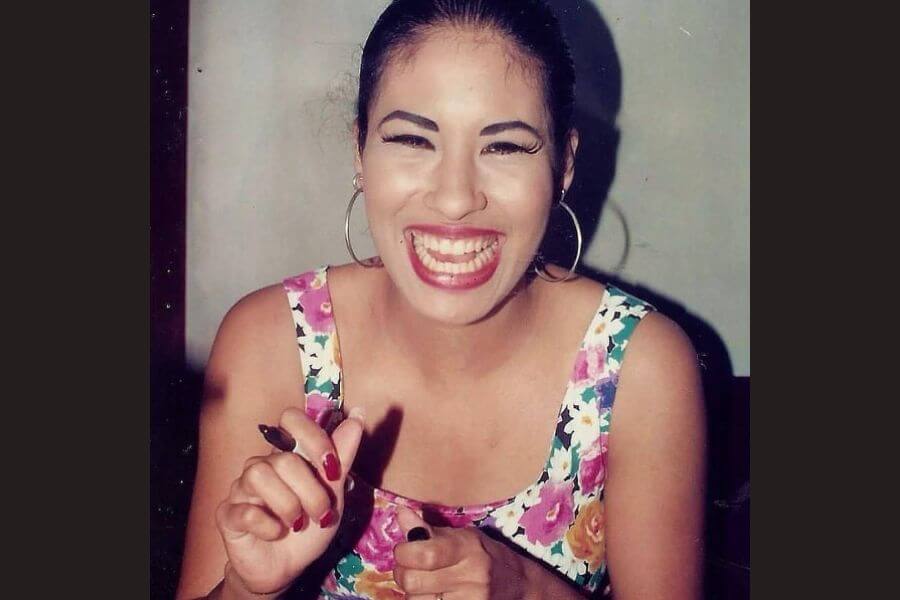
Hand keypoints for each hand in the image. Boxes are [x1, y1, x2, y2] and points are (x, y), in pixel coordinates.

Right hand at [214, 406, 364, 595]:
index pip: (291, 419)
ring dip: (289, 506)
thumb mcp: (333, 494)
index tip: (332, 469)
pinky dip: (268, 526)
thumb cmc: (309, 528)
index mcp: (288, 455)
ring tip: (297, 523)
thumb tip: (358, 416)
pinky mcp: (228, 515)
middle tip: (320, 514)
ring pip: (260, 476)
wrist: (286, 569)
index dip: (314, 438)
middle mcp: (263, 465)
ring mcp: (241, 488)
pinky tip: (276, 533)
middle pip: (284, 459)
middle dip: (311, 492)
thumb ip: (342, 456)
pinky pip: (246, 510)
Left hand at [391, 506, 531, 599]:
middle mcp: (469, 577)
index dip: (404, 552)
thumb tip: (400, 513)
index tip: (405, 549)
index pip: (424, 554)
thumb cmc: (487, 555)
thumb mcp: (464, 536)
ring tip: (424, 583)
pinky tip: (433, 595)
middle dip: (403, 573)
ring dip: (412, 592)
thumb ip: (429, 530)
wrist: (519, 586)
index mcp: (467, 549)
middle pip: (412, 581)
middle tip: (410, 568)